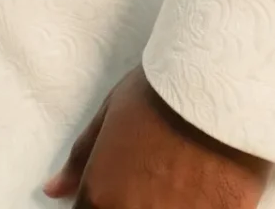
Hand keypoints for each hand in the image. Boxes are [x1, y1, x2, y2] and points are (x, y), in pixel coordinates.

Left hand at [44, 65, 267, 207]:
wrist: (221, 77)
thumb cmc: (162, 88)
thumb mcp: (112, 113)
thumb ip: (82, 159)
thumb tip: (53, 190)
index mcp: (102, 197)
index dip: (106, 200)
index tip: (122, 187)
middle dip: (136, 201)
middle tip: (157, 177)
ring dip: (170, 203)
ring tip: (184, 178)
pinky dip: (205, 205)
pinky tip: (209, 184)